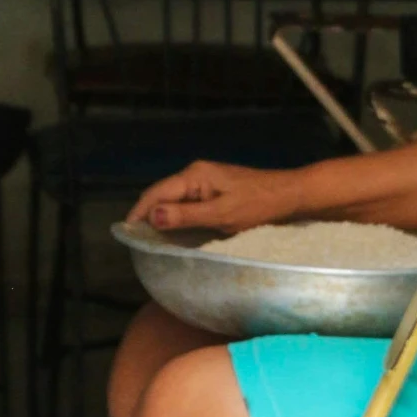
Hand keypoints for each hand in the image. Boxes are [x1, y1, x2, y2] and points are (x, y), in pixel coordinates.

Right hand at [126, 160, 300, 234]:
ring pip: (174, 200)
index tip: (127, 234)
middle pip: (162, 195)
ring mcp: (204, 181)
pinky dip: (177, 217)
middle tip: (137, 242)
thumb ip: (187, 215)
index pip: (156, 193)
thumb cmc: (259, 205)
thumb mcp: (222, 214)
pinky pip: (187, 203)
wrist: (289, 195)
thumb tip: (152, 216)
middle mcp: (195, 174)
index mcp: (194, 175)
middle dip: (148, 216)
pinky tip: (174, 232)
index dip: (139, 213)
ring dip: (162, 218)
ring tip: (151, 240)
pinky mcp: (213, 190)